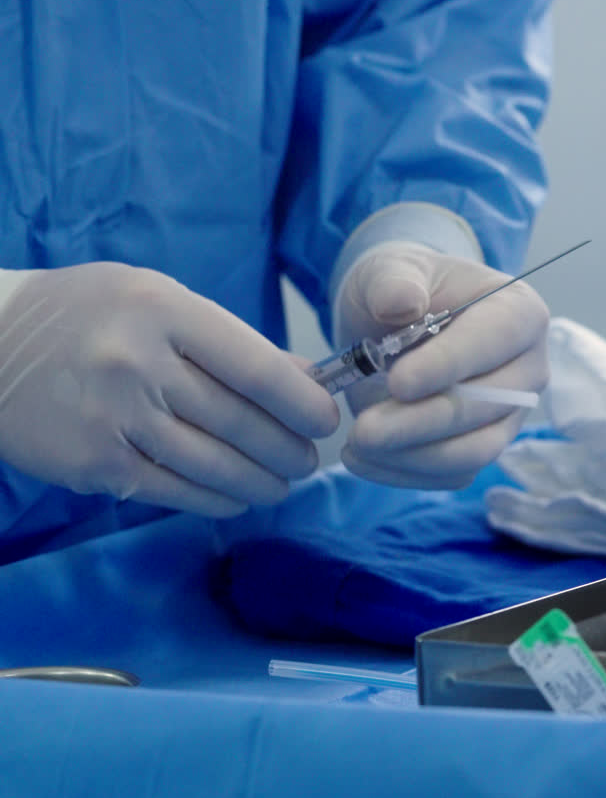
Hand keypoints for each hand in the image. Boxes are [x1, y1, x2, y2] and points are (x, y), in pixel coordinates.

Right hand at [0, 263, 338, 515]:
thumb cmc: (87, 314)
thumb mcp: (156, 299)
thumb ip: (225, 338)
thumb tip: (300, 380)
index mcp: (162, 310)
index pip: (255, 365)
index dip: (302, 401)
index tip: (325, 418)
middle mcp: (138, 363)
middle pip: (240, 422)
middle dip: (289, 449)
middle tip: (310, 458)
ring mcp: (114, 418)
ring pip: (213, 464)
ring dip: (260, 481)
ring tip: (282, 483)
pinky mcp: (95, 464)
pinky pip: (173, 490)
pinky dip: (215, 498)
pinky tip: (237, 497)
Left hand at [335, 244, 548, 488]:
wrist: (392, 320)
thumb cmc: (401, 288)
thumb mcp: (388, 269)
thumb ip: (393, 280)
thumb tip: (402, 302)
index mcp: (519, 312)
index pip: (496, 341)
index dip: (449, 365)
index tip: (398, 382)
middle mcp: (527, 369)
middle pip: (486, 406)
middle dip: (421, 422)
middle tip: (362, 430)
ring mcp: (509, 414)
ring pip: (473, 451)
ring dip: (412, 457)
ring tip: (356, 445)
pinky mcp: (481, 446)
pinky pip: (452, 475)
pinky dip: (405, 474)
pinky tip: (361, 460)